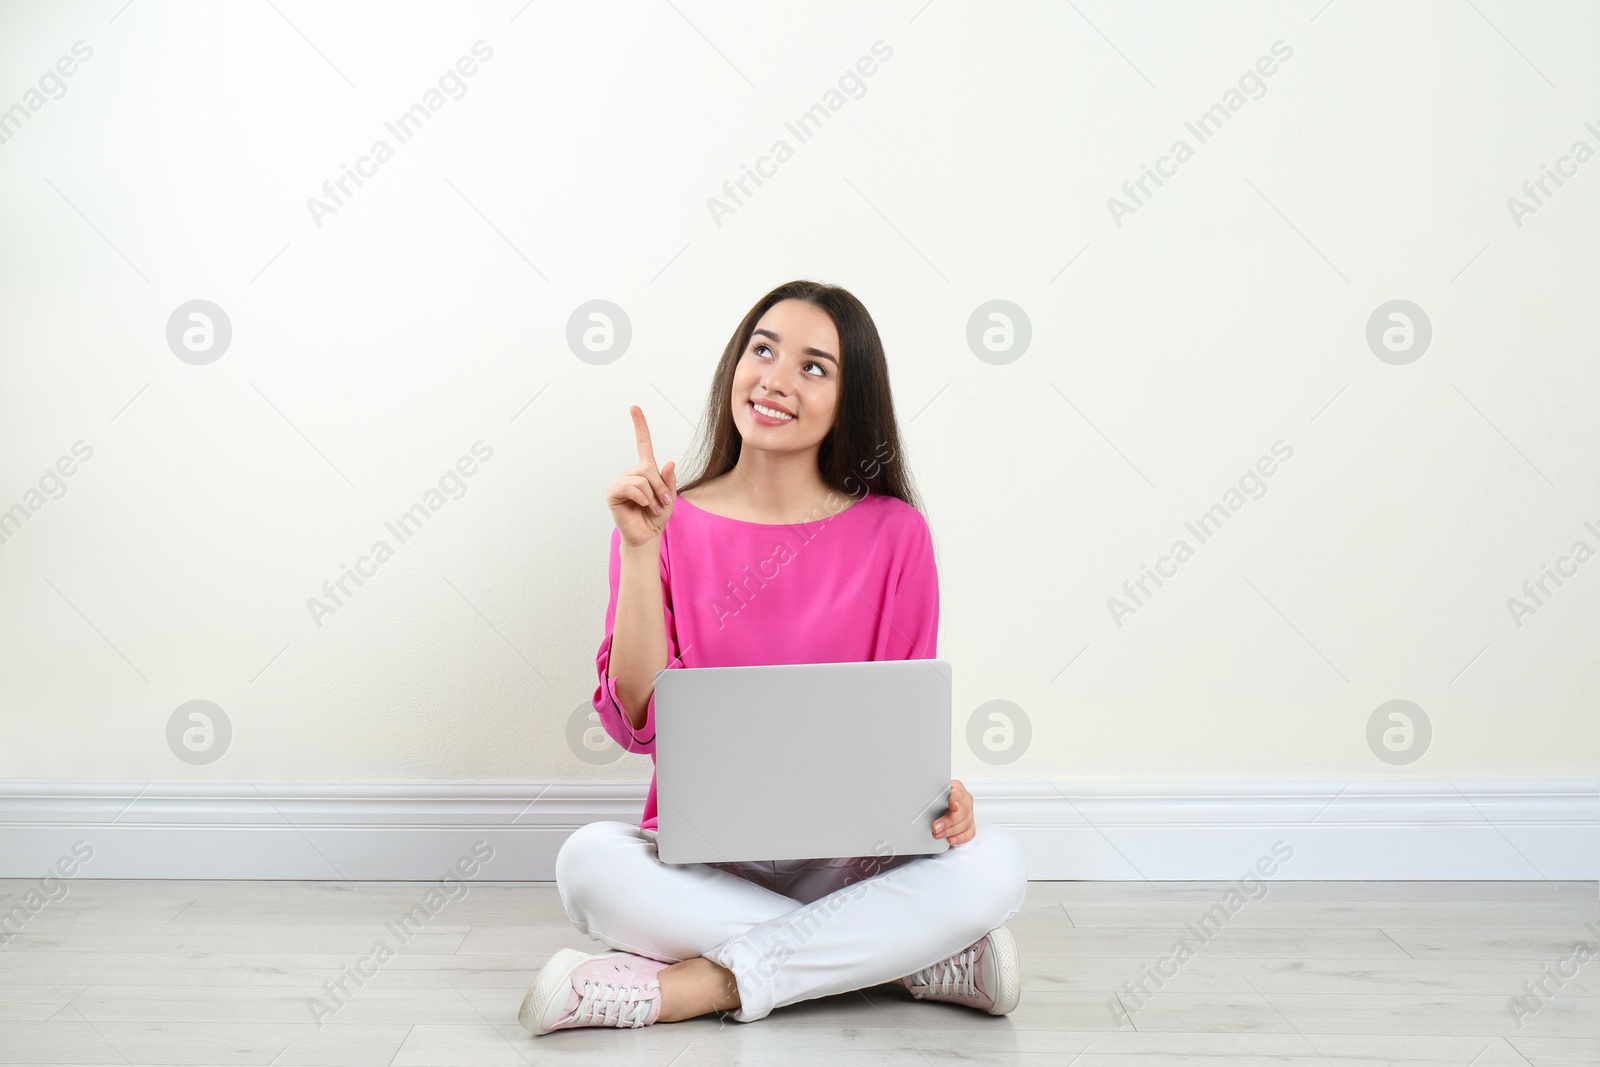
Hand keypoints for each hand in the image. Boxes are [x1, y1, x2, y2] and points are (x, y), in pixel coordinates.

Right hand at [606, 405, 677, 547]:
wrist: (646, 536)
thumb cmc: (656, 517)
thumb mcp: (669, 497)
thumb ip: (669, 481)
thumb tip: (669, 462)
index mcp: (645, 471)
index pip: (642, 444)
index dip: (639, 425)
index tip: (634, 407)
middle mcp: (631, 473)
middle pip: (648, 468)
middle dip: (660, 487)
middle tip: (663, 503)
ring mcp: (621, 482)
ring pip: (642, 479)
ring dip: (652, 495)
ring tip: (652, 507)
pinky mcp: (613, 493)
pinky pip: (632, 487)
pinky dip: (642, 498)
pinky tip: (642, 507)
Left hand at [932, 778, 974, 845]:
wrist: (938, 803)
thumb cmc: (936, 797)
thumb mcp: (933, 792)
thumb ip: (931, 794)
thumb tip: (921, 798)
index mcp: (957, 788)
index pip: (958, 792)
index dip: (956, 800)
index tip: (953, 806)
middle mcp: (965, 800)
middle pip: (963, 811)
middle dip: (948, 821)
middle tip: (936, 827)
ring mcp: (969, 813)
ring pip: (966, 823)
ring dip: (951, 831)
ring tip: (938, 834)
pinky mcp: (969, 825)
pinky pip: (969, 832)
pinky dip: (960, 837)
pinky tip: (950, 839)